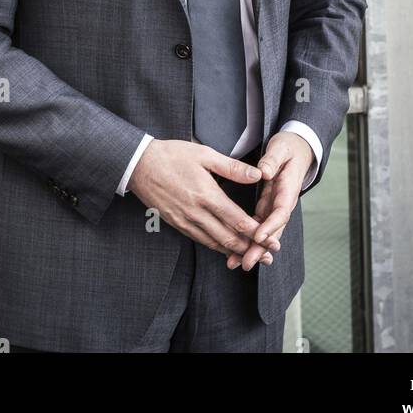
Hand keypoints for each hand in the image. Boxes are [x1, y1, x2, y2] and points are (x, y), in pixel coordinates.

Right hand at [127, 139, 277, 266]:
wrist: (139, 165)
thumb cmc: (172, 155)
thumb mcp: (204, 154)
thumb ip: (232, 167)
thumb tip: (257, 174)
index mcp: (206, 194)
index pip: (236, 220)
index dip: (256, 233)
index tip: (272, 240)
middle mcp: (196, 212)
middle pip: (228, 238)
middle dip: (251, 249)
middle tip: (269, 256)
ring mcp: (185, 221)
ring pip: (214, 243)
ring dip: (235, 252)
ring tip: (253, 258)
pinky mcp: (177, 224)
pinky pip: (201, 240)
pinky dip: (217, 247)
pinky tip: (227, 249)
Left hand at [225, 131, 312, 270]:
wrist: (296, 151)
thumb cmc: (288, 149)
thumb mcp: (281, 149)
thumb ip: (272, 160)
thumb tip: (264, 172)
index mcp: (288, 190)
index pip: (281, 212)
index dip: (270, 226)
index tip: (258, 236)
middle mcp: (282, 204)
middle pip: (273, 231)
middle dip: (259, 248)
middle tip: (246, 262)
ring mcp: (274, 208)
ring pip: (264, 233)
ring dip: (252, 249)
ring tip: (235, 263)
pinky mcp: (266, 209)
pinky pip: (257, 227)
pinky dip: (248, 240)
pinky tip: (235, 252)